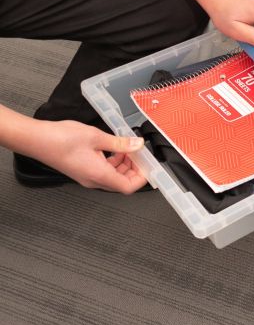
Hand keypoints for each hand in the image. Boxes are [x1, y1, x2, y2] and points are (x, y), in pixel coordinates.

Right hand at [33, 120, 147, 193]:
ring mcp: (87, 177)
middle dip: (134, 169)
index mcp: (99, 175)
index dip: (142, 178)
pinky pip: (104, 171)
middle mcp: (94, 180)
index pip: (129, 187)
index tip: (148, 166)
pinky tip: (113, 148)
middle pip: (122, 183)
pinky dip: (112, 162)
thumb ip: (120, 143)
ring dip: (123, 165)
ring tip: (126, 148)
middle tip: (139, 154)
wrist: (34, 139)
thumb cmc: (59, 139)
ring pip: (113, 177)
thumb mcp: (96, 137)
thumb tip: (137, 145)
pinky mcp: (82, 171)